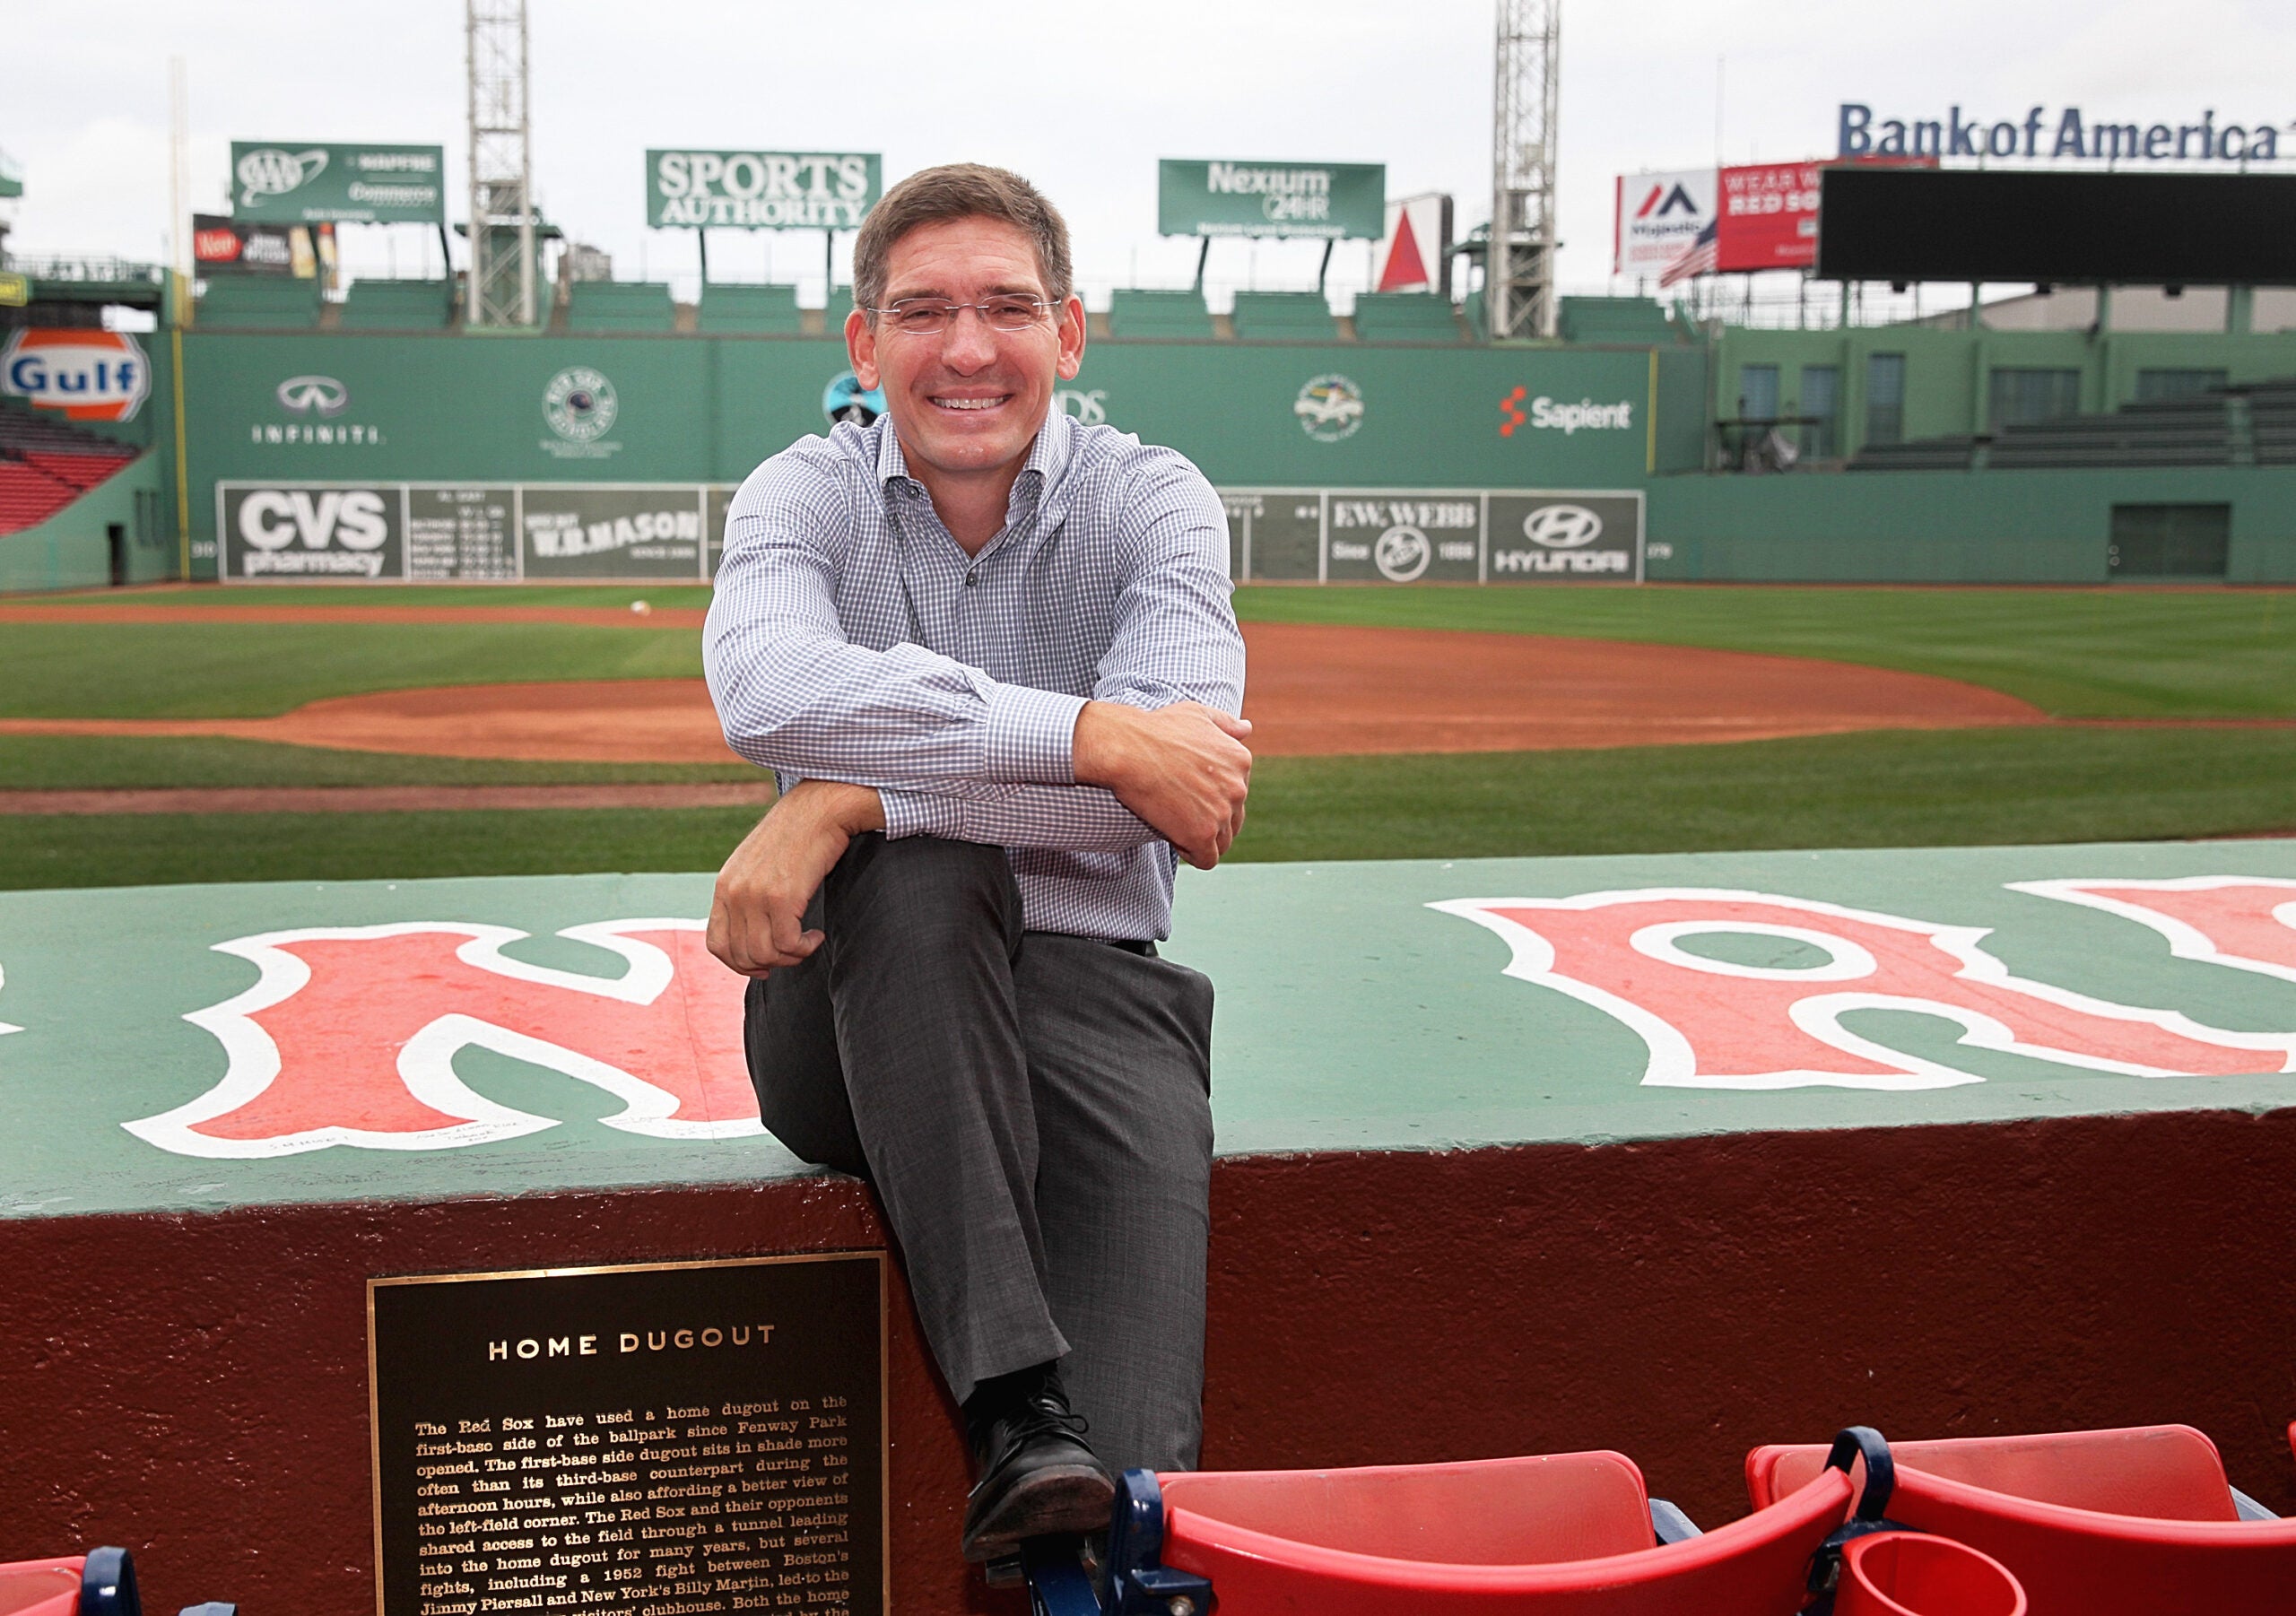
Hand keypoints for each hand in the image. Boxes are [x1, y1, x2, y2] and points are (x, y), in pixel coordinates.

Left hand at [707, 780, 884, 977]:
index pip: (717, 944)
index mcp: (724, 885)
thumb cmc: (796, 836)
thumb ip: (747, 894)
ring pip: (764, 954)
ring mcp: (755, 895)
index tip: (765, 966)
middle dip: (771, 963)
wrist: (819, 809)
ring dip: (790, 957)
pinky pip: (788, 944)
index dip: (739, 964)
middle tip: (794, 952)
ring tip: (806, 943)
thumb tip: (755, 935)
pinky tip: (816, 935)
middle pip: (741, 955)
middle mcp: (734, 892)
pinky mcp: (781, 897)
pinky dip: (805, 948)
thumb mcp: (757, 864)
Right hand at [1073, 700, 1252, 869]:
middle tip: (1180, 811)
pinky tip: (1175, 840)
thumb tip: (1247, 729)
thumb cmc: (1157, 728)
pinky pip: (1207, 859)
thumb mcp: (1197, 714)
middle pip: (1233, 819)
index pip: (1237, 792)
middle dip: (1210, 819)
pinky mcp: (1202, 835)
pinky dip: (1192, 854)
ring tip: (1176, 826)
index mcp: (1241, 760)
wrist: (1128, 748)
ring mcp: (1221, 813)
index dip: (1212, 796)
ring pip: (1222, 842)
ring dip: (1202, 839)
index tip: (1188, 791)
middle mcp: (1238, 787)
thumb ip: (1226, 724)